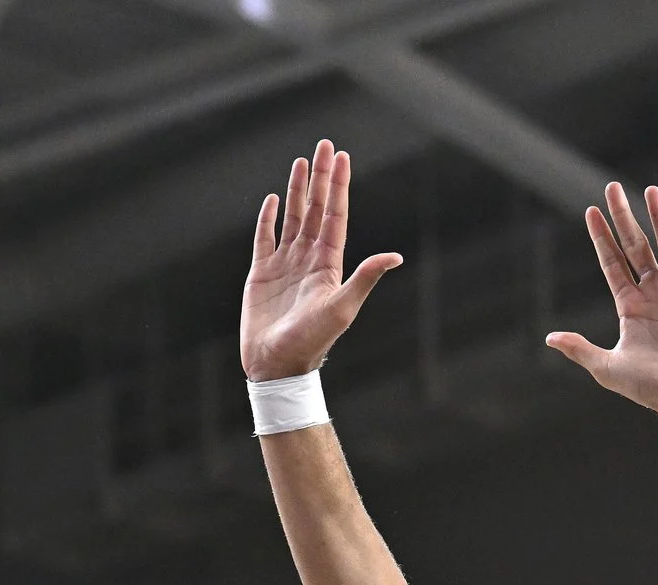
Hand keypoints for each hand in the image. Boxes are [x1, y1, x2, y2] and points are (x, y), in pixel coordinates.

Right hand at [240, 140, 401, 381]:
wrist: (277, 365)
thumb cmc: (312, 341)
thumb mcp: (342, 308)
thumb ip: (365, 278)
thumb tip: (396, 256)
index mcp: (328, 264)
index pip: (335, 215)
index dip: (338, 186)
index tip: (342, 157)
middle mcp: (308, 260)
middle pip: (316, 209)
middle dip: (321, 177)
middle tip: (325, 145)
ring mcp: (285, 265)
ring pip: (293, 218)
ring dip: (298, 190)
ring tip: (301, 162)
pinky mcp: (262, 275)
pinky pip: (265, 239)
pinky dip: (269, 218)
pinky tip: (275, 200)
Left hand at [545, 184, 657, 420]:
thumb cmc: (649, 387)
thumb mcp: (606, 367)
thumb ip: (580, 349)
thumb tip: (550, 339)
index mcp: (630, 308)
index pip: (612, 263)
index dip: (602, 238)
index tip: (590, 212)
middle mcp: (652, 294)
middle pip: (634, 246)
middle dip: (623, 217)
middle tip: (611, 188)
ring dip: (654, 217)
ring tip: (647, 190)